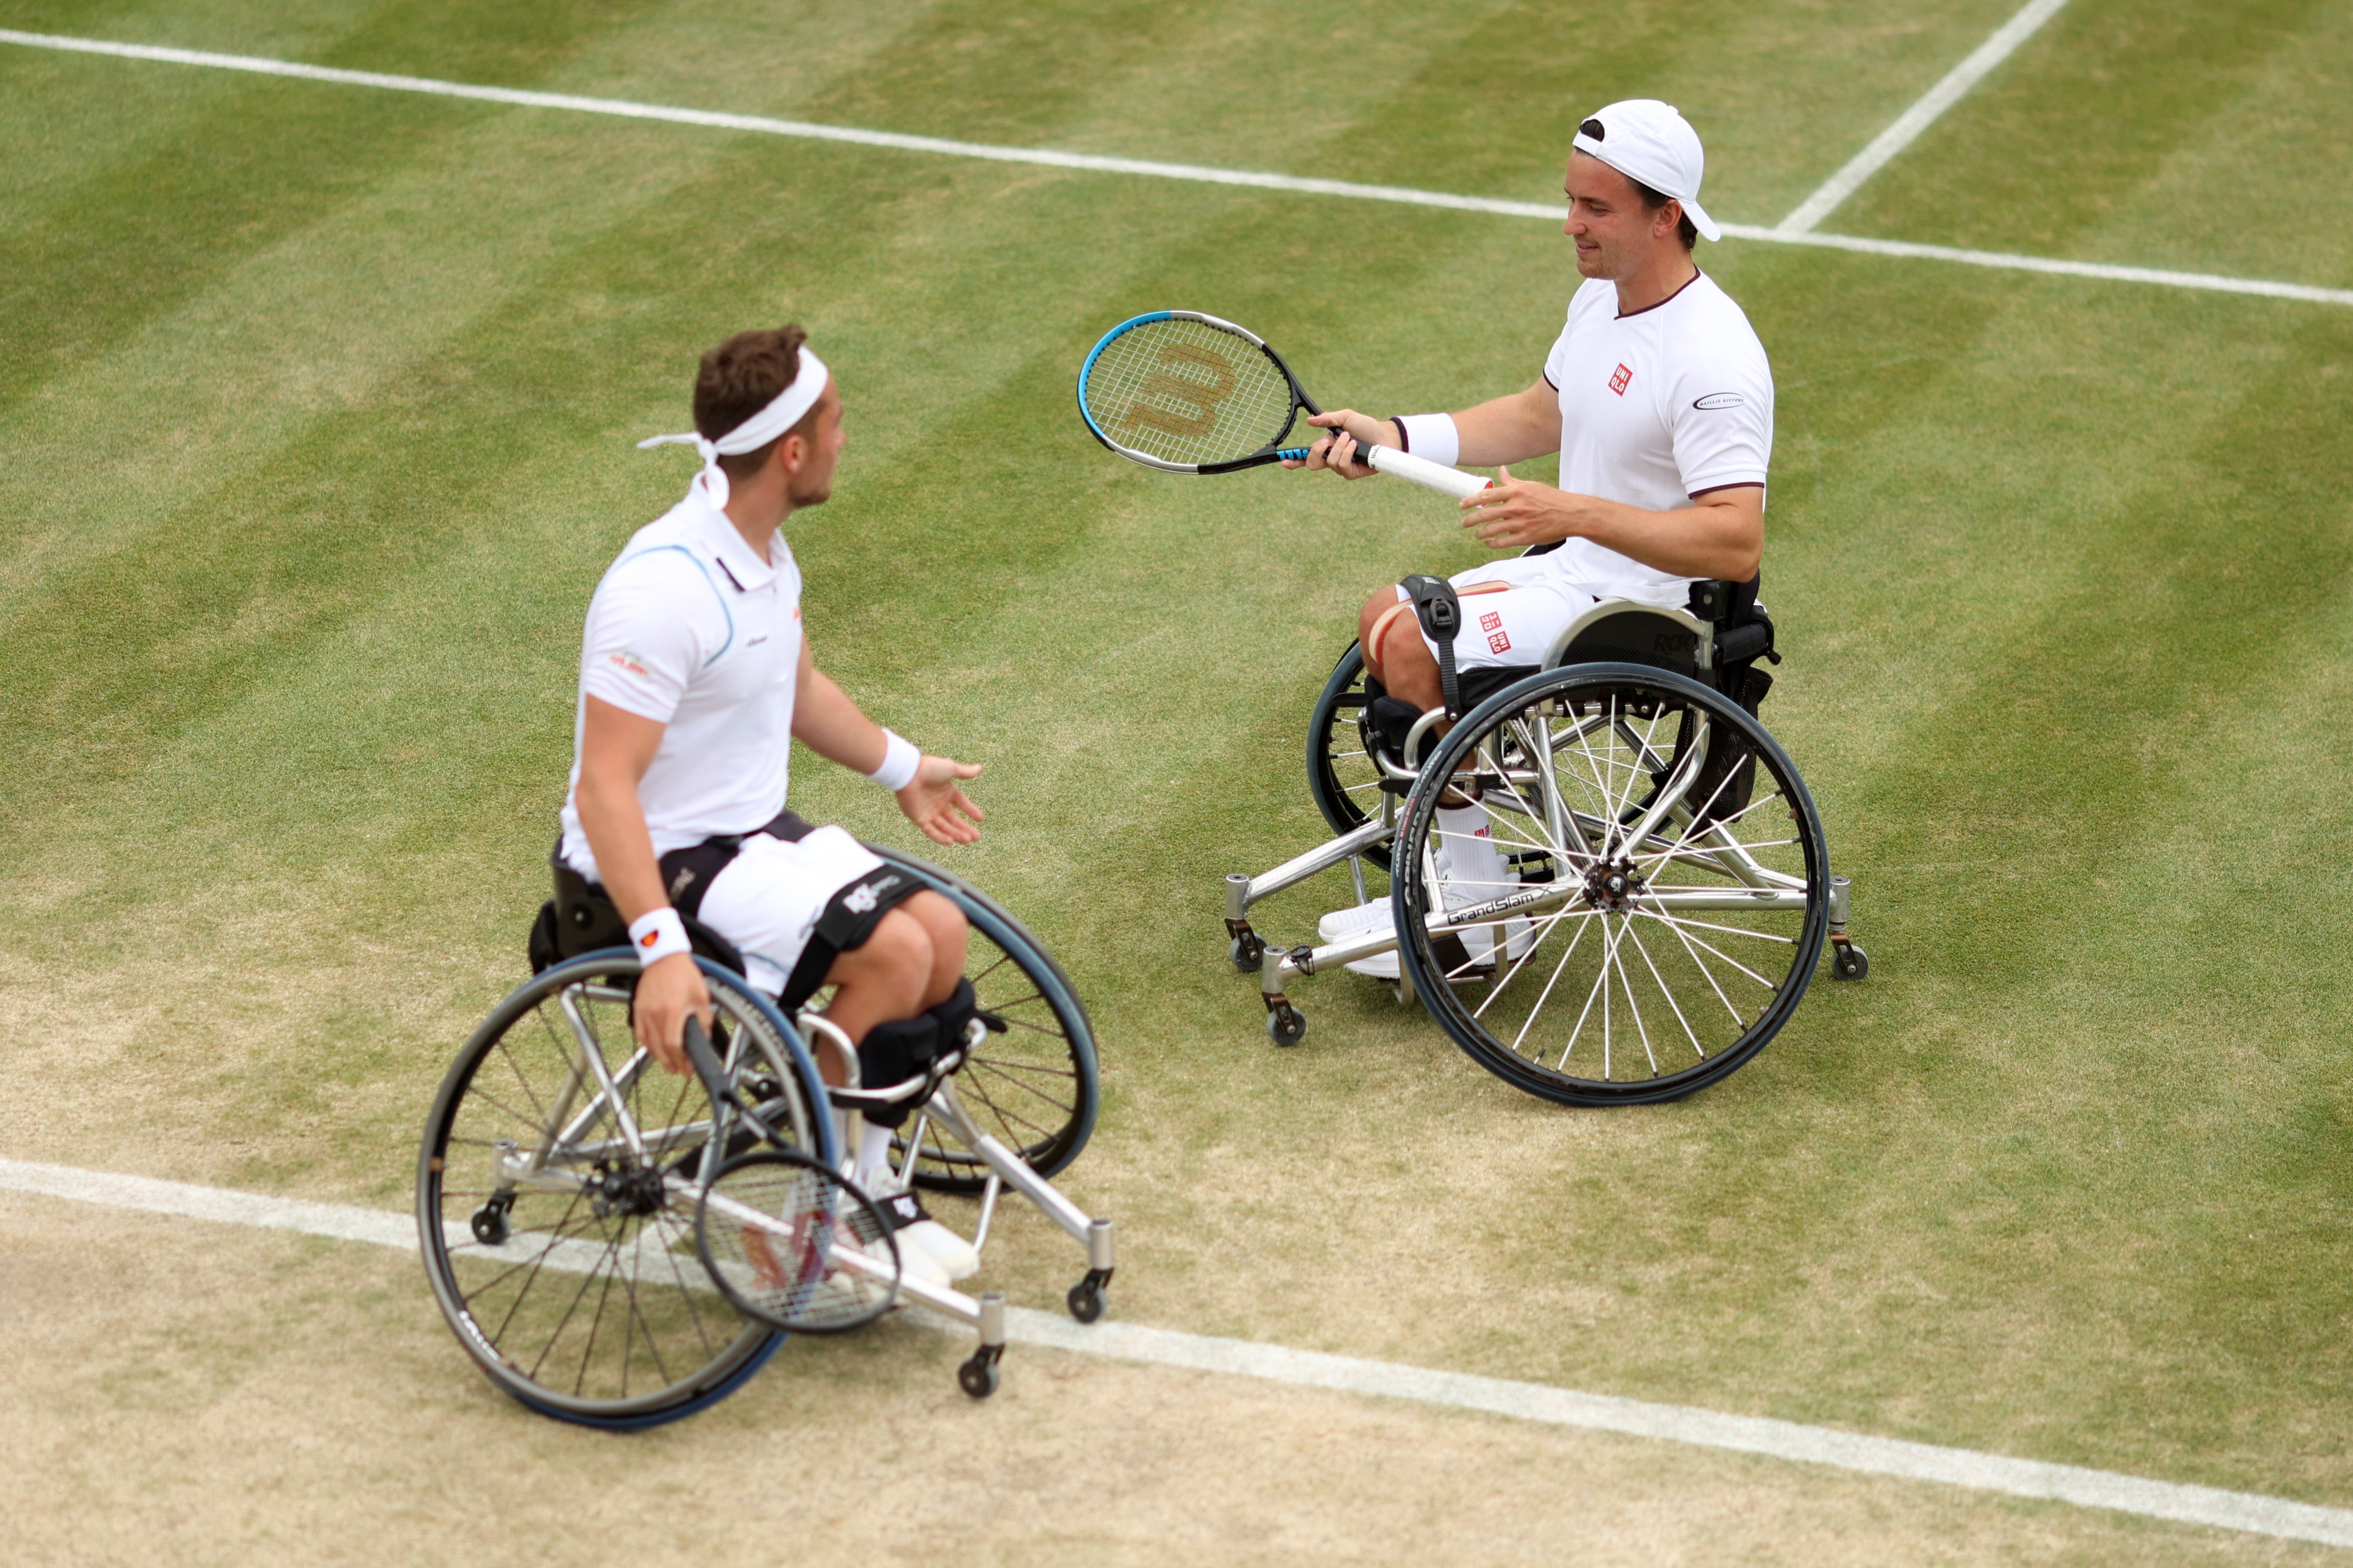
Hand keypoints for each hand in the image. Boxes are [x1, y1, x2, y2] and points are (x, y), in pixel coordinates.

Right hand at [633, 951, 712, 1074]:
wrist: (664, 957)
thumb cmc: (684, 974)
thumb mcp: (701, 996)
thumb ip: (704, 1018)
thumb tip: (705, 1037)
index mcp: (673, 1010)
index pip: (673, 1044)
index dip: (681, 1060)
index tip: (688, 1068)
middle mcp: (656, 1014)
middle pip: (660, 1048)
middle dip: (671, 1063)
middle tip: (680, 1071)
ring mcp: (644, 1012)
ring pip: (649, 1043)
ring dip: (659, 1057)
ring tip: (669, 1065)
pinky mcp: (638, 1009)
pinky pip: (640, 1033)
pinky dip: (648, 1044)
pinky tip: (655, 1050)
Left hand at [897, 755, 984, 845]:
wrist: (909, 773)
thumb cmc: (929, 768)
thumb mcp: (951, 769)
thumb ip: (966, 772)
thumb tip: (980, 768)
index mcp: (947, 791)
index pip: (962, 804)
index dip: (971, 811)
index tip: (980, 819)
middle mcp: (938, 803)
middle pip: (954, 820)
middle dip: (965, 829)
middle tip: (976, 837)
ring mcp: (929, 812)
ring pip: (944, 827)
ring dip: (956, 834)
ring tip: (967, 840)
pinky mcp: (919, 818)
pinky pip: (931, 831)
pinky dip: (940, 837)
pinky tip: (951, 841)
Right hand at [1279, 410, 1397, 478]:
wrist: (1385, 435)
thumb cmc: (1366, 427)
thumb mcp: (1345, 417)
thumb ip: (1328, 419)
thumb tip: (1309, 421)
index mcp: (1326, 446)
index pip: (1305, 455)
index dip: (1293, 460)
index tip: (1283, 460)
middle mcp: (1331, 458)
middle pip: (1311, 464)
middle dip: (1315, 451)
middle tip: (1325, 442)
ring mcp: (1341, 468)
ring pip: (1328, 462)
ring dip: (1339, 447)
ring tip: (1350, 439)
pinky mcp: (1351, 473)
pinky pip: (1341, 465)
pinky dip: (1347, 453)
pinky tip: (1355, 447)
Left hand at [1459, 465, 1578, 549]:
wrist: (1571, 514)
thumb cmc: (1551, 499)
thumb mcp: (1531, 486)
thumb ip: (1513, 481)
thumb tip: (1501, 470)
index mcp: (1516, 492)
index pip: (1487, 494)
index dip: (1471, 500)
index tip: (1462, 505)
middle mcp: (1516, 507)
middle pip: (1485, 514)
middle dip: (1470, 520)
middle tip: (1464, 523)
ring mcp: (1520, 523)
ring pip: (1491, 530)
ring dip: (1480, 533)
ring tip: (1477, 534)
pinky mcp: (1525, 537)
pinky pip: (1502, 542)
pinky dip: (1492, 543)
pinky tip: (1489, 542)